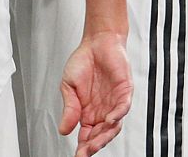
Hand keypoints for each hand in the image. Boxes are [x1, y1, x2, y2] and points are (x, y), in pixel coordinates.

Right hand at [58, 32, 132, 156]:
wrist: (97, 41)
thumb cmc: (83, 61)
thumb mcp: (69, 86)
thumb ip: (69, 108)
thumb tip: (63, 129)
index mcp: (88, 111)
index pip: (87, 134)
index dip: (83, 146)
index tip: (78, 155)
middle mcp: (102, 110)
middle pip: (100, 134)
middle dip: (93, 145)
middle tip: (85, 152)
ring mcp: (114, 102)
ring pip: (113, 125)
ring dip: (105, 135)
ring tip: (95, 142)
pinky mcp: (124, 92)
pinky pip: (123, 107)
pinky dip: (117, 115)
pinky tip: (109, 120)